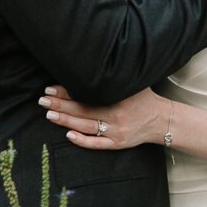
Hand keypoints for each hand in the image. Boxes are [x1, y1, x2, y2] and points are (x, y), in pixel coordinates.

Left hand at [41, 84, 170, 149]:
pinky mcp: (118, 144)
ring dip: (66, 121)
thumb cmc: (144, 99)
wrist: (163, 120)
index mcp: (118, 98)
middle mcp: (116, 115)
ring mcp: (117, 131)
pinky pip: (98, 144)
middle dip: (60, 105)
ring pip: (86, 126)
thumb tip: (92, 63)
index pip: (87, 94)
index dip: (67, 92)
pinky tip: (69, 135)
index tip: (51, 88)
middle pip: (83, 110)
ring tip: (49, 115)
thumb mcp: (132, 84)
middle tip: (42, 100)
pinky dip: (83, 141)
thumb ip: (115, 77)